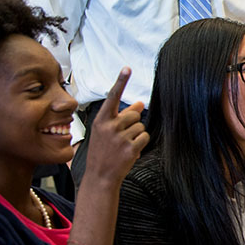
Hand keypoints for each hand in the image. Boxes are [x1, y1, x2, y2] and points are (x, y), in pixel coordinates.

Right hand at [82, 68, 148, 183]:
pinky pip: (145, 137)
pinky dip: (141, 143)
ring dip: (136, 135)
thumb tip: (140, 103)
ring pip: (141, 126)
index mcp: (101, 120)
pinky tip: (130, 151)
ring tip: (123, 145)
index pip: (112, 97)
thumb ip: (122, 116)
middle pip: (134, 114)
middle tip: (120, 137)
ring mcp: (120, 137)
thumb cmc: (103, 151)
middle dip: (132, 124)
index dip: (121, 81)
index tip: (127, 68)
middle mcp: (109, 126)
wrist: (99, 176)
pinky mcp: (130, 148)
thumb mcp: (106, 132)